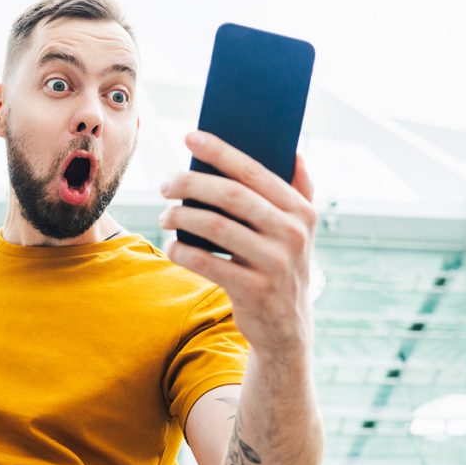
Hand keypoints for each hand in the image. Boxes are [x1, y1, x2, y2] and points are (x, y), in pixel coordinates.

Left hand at [158, 131, 315, 354]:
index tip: (189, 136)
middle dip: (191, 184)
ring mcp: (275, 264)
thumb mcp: (300, 230)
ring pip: (215, 227)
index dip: (220, 151)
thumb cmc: (282, 265)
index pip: (255, 172)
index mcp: (301, 211)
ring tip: (165, 215)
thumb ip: (300, 191)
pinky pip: (207, 262)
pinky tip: (172, 246)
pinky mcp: (254, 291)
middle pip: (231, 196)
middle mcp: (292, 235)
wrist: (287, 328)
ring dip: (180, 217)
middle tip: (164, 184)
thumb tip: (292, 151)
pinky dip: (182, 251)